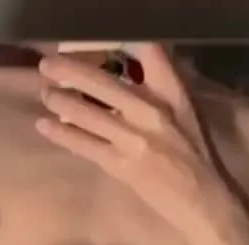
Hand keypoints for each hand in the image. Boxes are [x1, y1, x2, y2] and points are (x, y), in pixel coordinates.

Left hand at [36, 43, 231, 236]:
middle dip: (72, 71)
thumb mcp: (184, 114)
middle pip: (105, 83)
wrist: (203, 201)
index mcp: (173, 93)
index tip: (88, 39)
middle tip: (47, 65)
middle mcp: (153, 111)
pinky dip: (64, 135)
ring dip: (62, 102)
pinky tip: (45, 126)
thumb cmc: (194, 158)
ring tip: (45, 94)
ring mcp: (136, 140)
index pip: (147, 52)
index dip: (115, 42)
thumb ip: (159, 90)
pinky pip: (87, 146)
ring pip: (90, 114)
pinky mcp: (124, 166)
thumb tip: (125, 73)